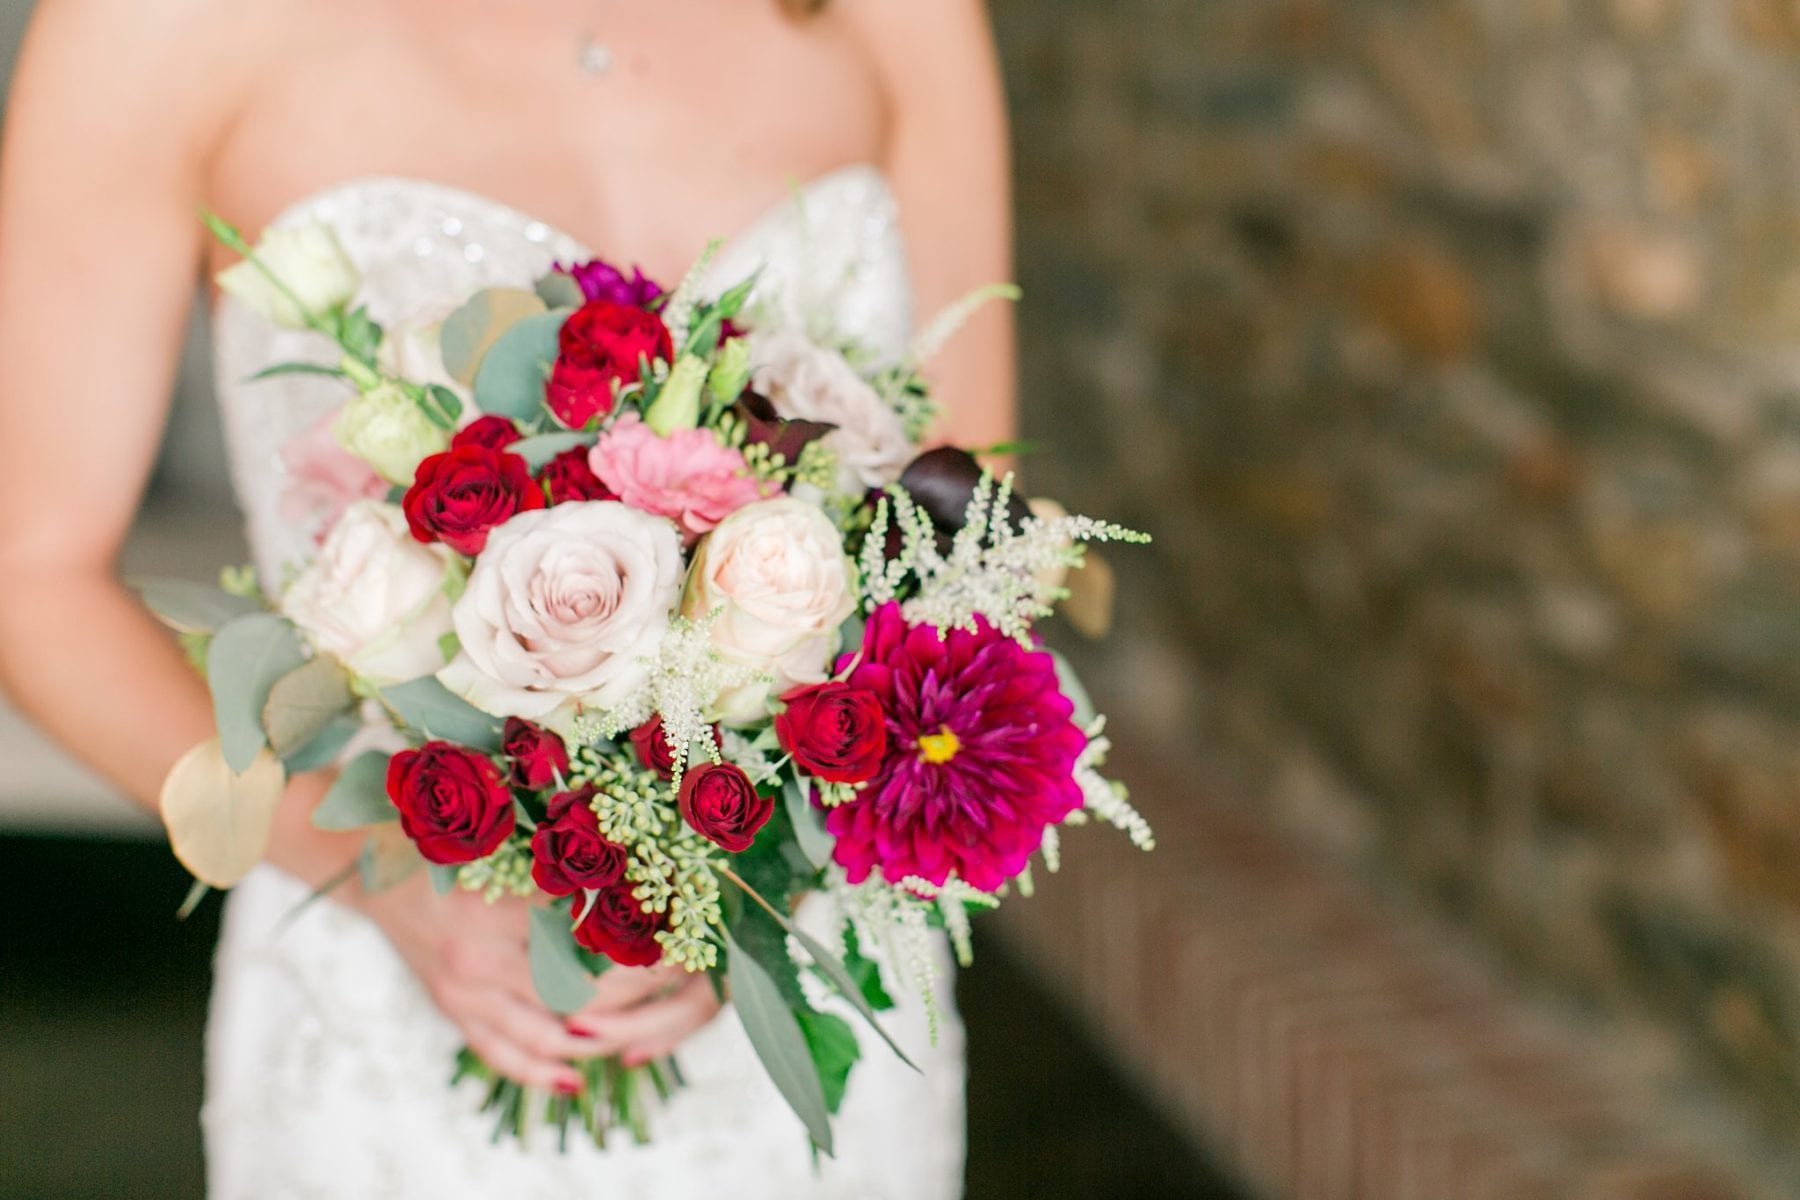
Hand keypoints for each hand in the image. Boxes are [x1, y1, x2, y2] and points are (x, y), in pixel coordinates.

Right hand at [355, 871, 723, 1089]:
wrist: (364, 862)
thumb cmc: (439, 835)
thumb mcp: (497, 835)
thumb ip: (556, 854)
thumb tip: (634, 861)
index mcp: (494, 909)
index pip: (584, 939)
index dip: (636, 942)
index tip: (680, 935)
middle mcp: (477, 961)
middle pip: (574, 994)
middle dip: (633, 992)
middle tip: (679, 979)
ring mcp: (461, 994)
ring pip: (544, 1036)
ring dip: (599, 1038)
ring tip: (645, 1028)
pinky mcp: (451, 1011)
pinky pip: (500, 1055)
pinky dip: (539, 1071)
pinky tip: (576, 1078)